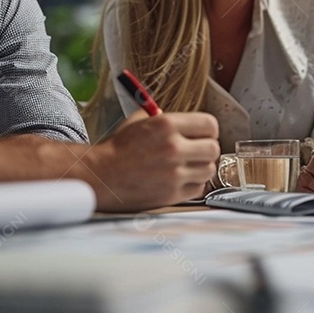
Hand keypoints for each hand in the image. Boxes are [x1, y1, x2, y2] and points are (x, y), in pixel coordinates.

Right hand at [77, 110, 219, 211]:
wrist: (100, 175)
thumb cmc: (117, 148)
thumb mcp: (139, 122)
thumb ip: (164, 118)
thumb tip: (186, 121)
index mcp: (166, 125)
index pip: (210, 125)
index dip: (208, 130)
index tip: (204, 134)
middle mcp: (173, 148)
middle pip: (213, 148)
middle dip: (207, 149)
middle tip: (197, 151)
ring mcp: (174, 173)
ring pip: (209, 169)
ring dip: (201, 167)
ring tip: (188, 166)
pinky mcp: (171, 194)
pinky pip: (199, 188)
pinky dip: (193, 184)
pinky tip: (181, 179)